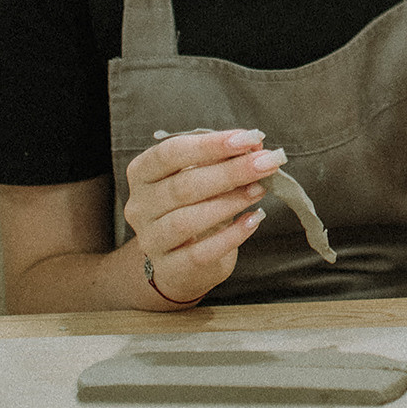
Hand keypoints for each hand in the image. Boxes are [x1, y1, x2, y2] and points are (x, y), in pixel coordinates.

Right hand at [123, 128, 281, 304]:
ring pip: (186, 220)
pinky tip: (254, 220)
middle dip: (230, 172)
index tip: (250, 138)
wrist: (180, 261)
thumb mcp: (204, 176)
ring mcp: (151, 240)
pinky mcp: (169, 269)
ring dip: (229, 202)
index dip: (211, 144)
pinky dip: (231, 236)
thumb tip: (256, 145)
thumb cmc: (194, 206)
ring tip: (260, 190)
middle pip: (182, 186)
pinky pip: (200, 253)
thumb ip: (224, 159)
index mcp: (142, 173)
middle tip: (266, 163)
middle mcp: (139, 206)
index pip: (170, 153)